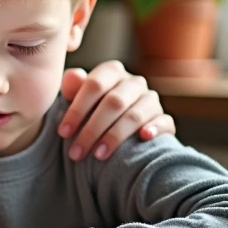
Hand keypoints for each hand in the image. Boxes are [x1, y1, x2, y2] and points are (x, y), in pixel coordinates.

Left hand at [59, 61, 175, 160]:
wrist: (112, 131)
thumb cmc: (90, 112)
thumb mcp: (77, 101)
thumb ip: (72, 88)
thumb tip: (73, 75)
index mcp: (112, 71)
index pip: (94, 85)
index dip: (77, 109)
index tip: (63, 133)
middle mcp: (134, 82)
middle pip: (114, 102)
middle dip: (92, 130)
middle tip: (76, 152)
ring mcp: (151, 100)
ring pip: (135, 115)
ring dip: (115, 136)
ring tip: (98, 155)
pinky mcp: (164, 119)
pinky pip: (164, 121)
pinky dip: (154, 128)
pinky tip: (143, 138)